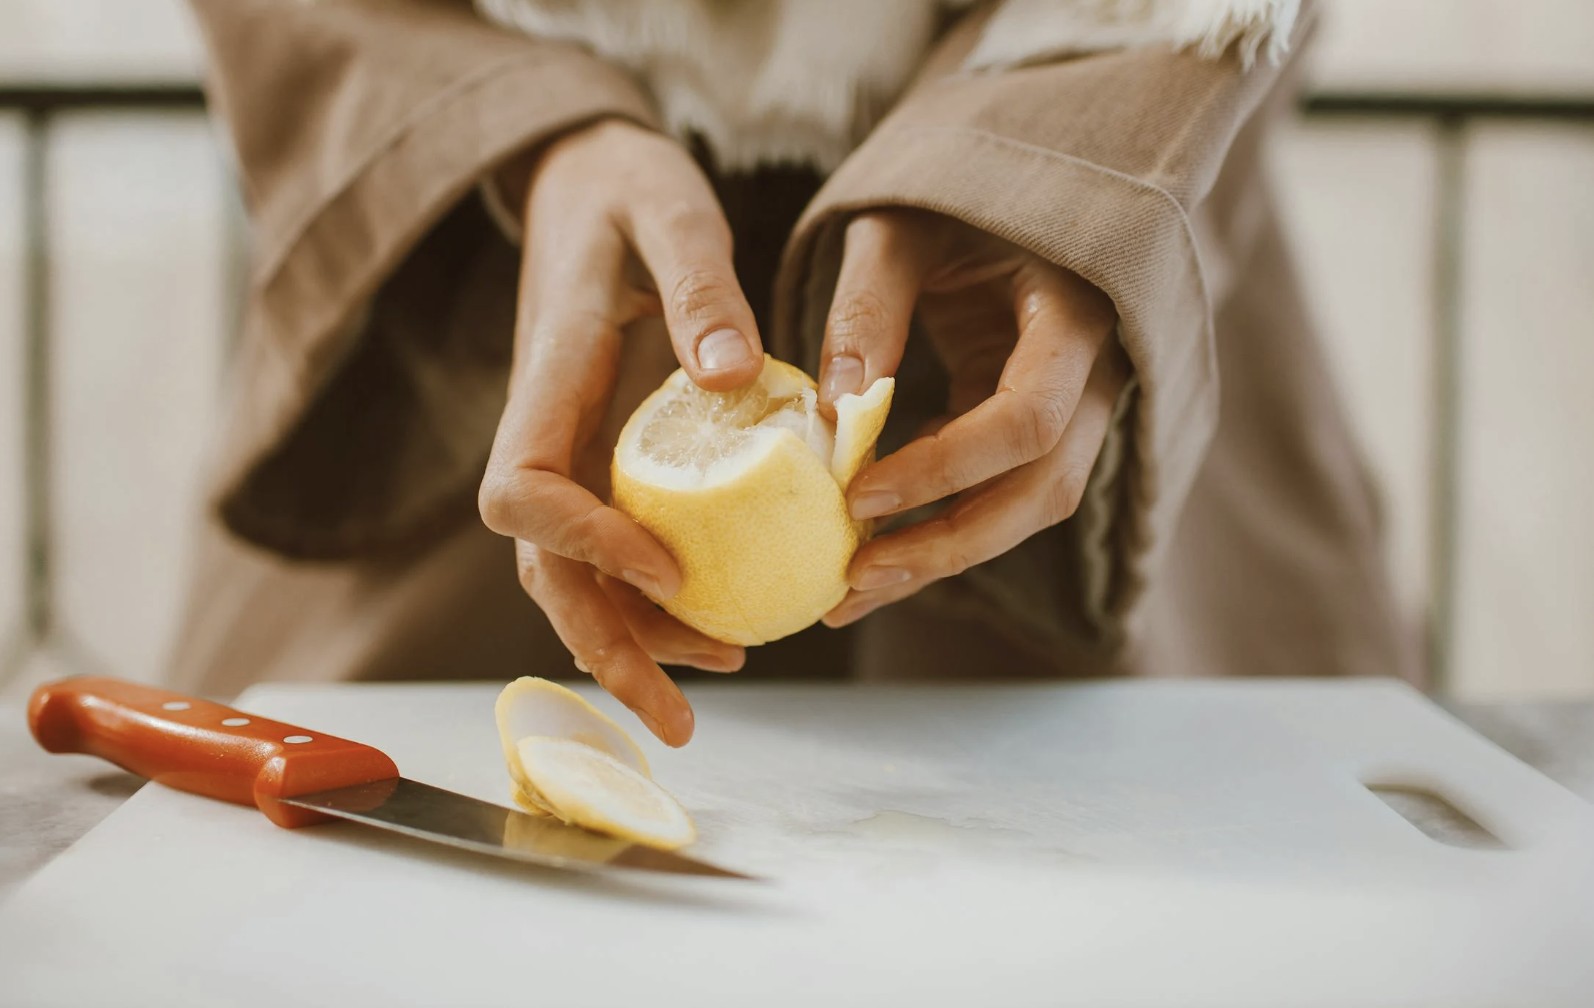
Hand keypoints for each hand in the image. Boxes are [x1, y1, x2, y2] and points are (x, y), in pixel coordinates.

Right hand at [478, 120, 761, 745]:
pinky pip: (609, 549)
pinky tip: (719, 620)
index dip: (585, 546)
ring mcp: (567, 452)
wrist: (582, 179)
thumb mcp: (669, 211)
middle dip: (605, 650)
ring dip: (633, 642)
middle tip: (679, 719)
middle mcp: (544, 432)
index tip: (670, 571)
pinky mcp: (596, 459)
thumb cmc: (624, 189)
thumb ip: (698, 284)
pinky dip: (654, 600)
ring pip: (574, 576)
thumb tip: (729, 374)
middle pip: (544, 570)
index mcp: (548, 379)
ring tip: (723, 675)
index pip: (522, 492)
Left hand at [816, 209, 1128, 628]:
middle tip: (855, 579)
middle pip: (1047, 490)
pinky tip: (871, 549)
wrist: (998, 185)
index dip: (948, 468)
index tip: (859, 495)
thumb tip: (838, 413)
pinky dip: (939, 525)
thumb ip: (869, 307)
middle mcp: (1093, 373)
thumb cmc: (948, 192)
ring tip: (852, 592)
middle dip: (950, 544)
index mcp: (1073, 313)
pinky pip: (999, 490)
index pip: (1030, 419)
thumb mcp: (898, 228)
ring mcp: (1072, 404)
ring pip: (1029, 507)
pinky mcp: (1034, 423)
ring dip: (944, 554)